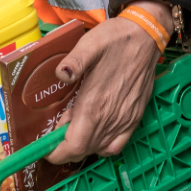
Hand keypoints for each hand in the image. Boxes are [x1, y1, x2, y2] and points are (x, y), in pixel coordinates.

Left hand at [46, 2, 169, 163]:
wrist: (146, 36)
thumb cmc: (116, 39)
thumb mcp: (90, 44)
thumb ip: (73, 61)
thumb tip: (61, 74)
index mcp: (94, 104)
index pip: (73, 146)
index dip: (56, 153)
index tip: (45, 146)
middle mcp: (110, 117)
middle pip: (83, 151)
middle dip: (64, 147)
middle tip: (59, 125)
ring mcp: (124, 119)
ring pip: (98, 149)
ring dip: (82, 144)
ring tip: (76, 122)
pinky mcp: (135, 117)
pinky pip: (117, 145)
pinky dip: (102, 146)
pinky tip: (95, 130)